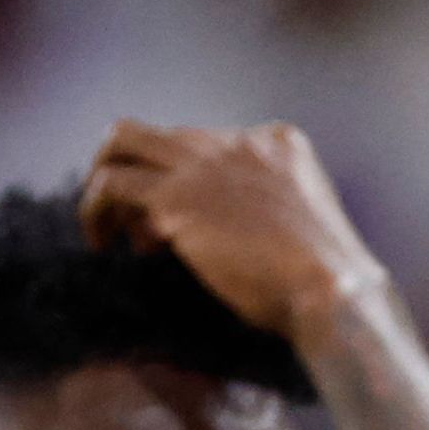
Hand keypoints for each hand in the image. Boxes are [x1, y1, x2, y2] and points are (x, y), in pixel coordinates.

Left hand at [76, 120, 386, 343]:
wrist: (333, 294)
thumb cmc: (328, 281)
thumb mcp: (304, 224)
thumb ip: (266, 208)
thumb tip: (212, 230)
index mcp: (279, 142)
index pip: (209, 142)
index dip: (187, 182)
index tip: (185, 227)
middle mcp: (238, 141)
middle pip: (162, 134)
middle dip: (141, 173)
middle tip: (131, 217)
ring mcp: (204, 165)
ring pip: (122, 141)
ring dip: (105, 181)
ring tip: (105, 228)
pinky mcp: (175, 197)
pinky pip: (109, 185)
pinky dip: (95, 210)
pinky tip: (103, 244)